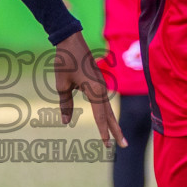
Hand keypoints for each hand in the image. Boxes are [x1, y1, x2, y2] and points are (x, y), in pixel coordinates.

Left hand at [53, 31, 124, 148]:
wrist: (70, 40)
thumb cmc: (65, 62)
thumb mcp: (62, 85)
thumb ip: (65, 104)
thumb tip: (66, 122)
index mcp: (95, 90)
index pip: (101, 116)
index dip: (103, 132)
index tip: (107, 145)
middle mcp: (101, 88)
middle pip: (110, 114)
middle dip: (116, 131)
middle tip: (124, 146)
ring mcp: (101, 85)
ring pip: (107, 108)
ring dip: (112, 122)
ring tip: (118, 137)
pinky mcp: (98, 81)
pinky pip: (103, 101)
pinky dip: (106, 113)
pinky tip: (106, 120)